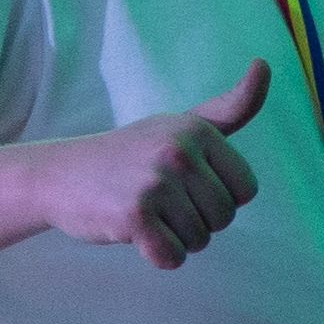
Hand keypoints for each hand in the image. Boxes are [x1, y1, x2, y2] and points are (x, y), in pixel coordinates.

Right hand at [34, 62, 268, 270]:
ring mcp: (156, 183)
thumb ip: (228, 108)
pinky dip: (157, 255)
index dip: (216, 196)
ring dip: (174, 238)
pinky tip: (133, 232)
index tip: (184, 183)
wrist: (59, 174)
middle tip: (158, 200)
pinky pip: (172, 257)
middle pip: (223, 218)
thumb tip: (265, 66)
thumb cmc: (128, 154)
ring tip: (144, 212)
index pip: (245, 190)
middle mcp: (179, 151)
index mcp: (197, 130)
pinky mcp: (135, 216)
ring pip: (199, 240)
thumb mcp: (181, 125)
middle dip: (196, 220)